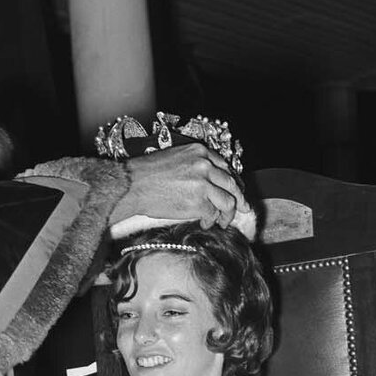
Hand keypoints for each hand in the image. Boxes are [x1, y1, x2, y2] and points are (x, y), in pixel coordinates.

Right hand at [111, 143, 241, 228]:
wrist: (133, 185)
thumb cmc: (147, 173)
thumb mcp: (175, 159)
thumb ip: (194, 166)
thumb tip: (206, 183)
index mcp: (199, 152)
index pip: (225, 167)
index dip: (231, 182)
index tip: (235, 191)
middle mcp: (205, 165)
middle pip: (232, 184)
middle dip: (239, 199)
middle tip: (242, 209)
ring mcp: (203, 184)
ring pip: (228, 201)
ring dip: (227, 214)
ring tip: (221, 221)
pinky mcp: (199, 202)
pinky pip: (213, 214)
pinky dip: (210, 221)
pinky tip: (204, 224)